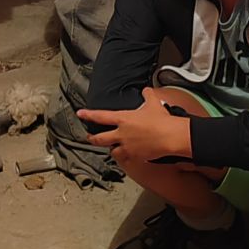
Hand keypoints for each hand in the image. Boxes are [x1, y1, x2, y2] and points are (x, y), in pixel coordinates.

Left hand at [78, 87, 193, 161]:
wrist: (169, 136)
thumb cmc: (161, 120)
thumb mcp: (153, 103)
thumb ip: (147, 95)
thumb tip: (146, 90)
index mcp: (123, 119)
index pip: (100, 116)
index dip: (88, 115)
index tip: (80, 113)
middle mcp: (121, 134)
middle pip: (100, 139)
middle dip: (92, 138)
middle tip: (89, 137)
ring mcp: (127, 147)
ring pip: (113, 151)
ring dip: (112, 150)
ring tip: (113, 148)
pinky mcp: (135, 157)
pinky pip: (127, 159)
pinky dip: (126, 157)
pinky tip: (129, 156)